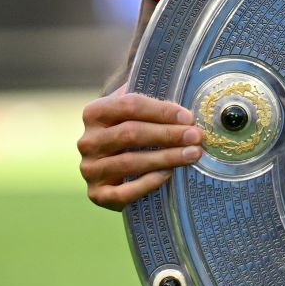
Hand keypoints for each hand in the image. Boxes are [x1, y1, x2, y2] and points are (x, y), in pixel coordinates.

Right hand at [78, 90, 203, 209]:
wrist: (113, 170)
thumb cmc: (131, 132)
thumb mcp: (136, 111)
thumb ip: (151, 98)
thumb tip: (182, 91)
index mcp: (94, 113)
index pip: (129, 105)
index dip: (161, 110)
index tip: (188, 117)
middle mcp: (87, 140)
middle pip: (131, 133)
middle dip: (169, 134)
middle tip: (196, 136)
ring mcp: (90, 169)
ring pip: (130, 162)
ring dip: (166, 158)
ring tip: (192, 154)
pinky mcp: (96, 194)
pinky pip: (124, 192)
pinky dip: (147, 183)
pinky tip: (168, 175)